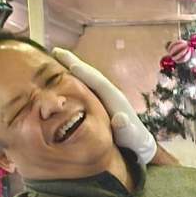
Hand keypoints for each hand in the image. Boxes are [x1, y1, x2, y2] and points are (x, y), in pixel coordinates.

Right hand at [52, 48, 156, 164]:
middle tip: (55, 51)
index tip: (71, 65)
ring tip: (55, 56)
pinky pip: (86, 85)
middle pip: (91, 74)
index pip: (98, 83)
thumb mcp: (130, 137)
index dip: (85, 74)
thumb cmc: (134, 142)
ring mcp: (106, 96)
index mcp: (116, 99)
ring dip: (72, 66)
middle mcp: (111, 93)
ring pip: (87, 77)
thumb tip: (121, 119)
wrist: (140, 145)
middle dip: (73, 62)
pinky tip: (63, 74)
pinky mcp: (102, 100)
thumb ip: (125, 128)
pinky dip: (75, 77)